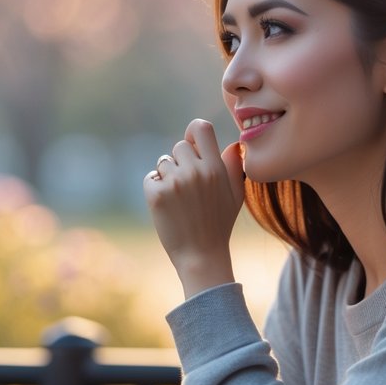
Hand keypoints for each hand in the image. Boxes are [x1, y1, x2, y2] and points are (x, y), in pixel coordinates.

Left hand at [143, 119, 245, 297]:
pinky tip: (167, 206)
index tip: (192, 146)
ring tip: (179, 200)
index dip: (193, 133)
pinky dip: (154, 189)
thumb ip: (233, 167)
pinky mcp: (157, 195)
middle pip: (179, 146)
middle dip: (180, 162)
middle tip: (187, 187)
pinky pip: (150, 178)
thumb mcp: (235, 195)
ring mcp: (175, 183)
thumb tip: (233, 144)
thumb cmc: (219, 224)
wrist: (202, 256)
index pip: (201, 129)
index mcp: (216, 168)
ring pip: (163, 163)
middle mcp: (196, 172)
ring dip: (167, 177)